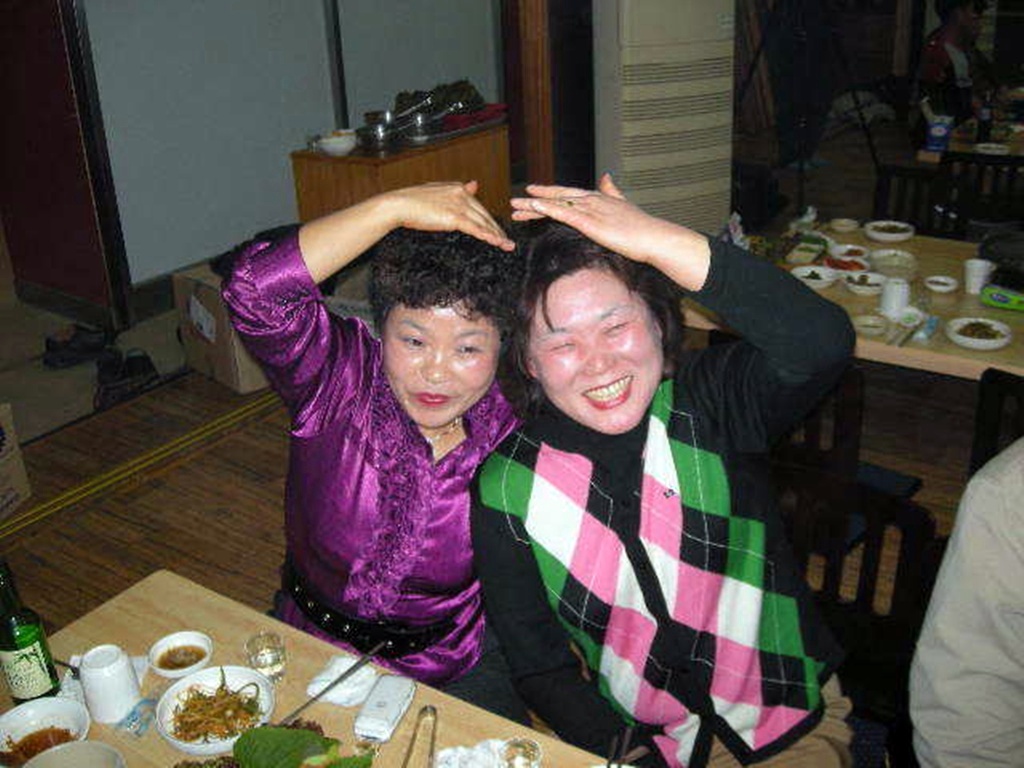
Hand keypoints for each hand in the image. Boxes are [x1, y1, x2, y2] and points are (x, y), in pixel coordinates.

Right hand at [386, 181, 513, 250]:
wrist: (399, 205)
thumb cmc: (411, 201)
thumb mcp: (437, 192)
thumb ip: (458, 191)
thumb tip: (475, 184)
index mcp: (457, 188)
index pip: (478, 206)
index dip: (489, 220)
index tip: (496, 229)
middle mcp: (461, 194)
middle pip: (485, 215)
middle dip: (497, 229)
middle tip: (507, 241)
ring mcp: (459, 205)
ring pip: (483, 223)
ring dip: (497, 235)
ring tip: (506, 245)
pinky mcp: (455, 217)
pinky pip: (476, 229)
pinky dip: (488, 236)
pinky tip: (496, 242)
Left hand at [511, 173, 710, 289]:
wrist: (655, 238)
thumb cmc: (643, 229)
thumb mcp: (624, 205)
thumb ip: (613, 191)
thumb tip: (607, 176)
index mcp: (599, 198)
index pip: (568, 195)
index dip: (549, 194)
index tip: (532, 194)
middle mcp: (592, 200)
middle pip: (558, 197)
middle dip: (535, 199)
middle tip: (514, 202)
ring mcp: (591, 210)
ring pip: (556, 204)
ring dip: (534, 205)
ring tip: (515, 208)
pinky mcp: (591, 222)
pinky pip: (564, 213)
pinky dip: (547, 208)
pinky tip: (534, 206)